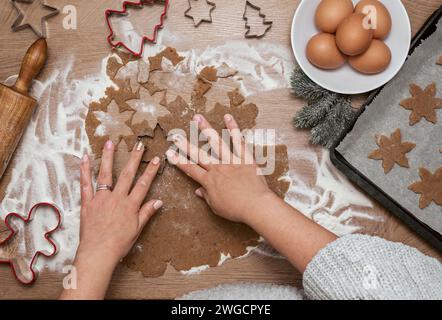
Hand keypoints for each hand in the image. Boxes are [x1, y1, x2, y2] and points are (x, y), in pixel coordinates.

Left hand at [60, 140, 161, 299]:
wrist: (98, 253)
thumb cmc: (118, 244)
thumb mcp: (136, 230)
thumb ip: (146, 213)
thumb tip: (158, 201)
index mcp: (130, 205)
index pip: (143, 184)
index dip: (150, 171)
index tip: (156, 159)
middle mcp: (117, 198)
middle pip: (127, 174)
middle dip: (134, 158)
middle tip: (139, 145)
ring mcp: (101, 198)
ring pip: (106, 174)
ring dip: (108, 157)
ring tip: (111, 143)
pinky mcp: (88, 202)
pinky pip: (85, 184)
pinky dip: (84, 170)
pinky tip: (85, 158)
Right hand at [166, 114, 272, 223]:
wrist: (256, 205)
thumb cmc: (236, 209)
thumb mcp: (216, 207)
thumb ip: (206, 196)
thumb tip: (198, 191)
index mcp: (209, 181)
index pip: (190, 169)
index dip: (179, 161)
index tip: (169, 153)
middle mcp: (217, 168)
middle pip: (198, 154)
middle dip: (185, 144)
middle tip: (176, 135)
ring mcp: (231, 161)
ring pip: (215, 142)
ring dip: (205, 129)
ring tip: (197, 118)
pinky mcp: (245, 157)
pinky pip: (238, 141)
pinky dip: (233, 128)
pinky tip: (228, 117)